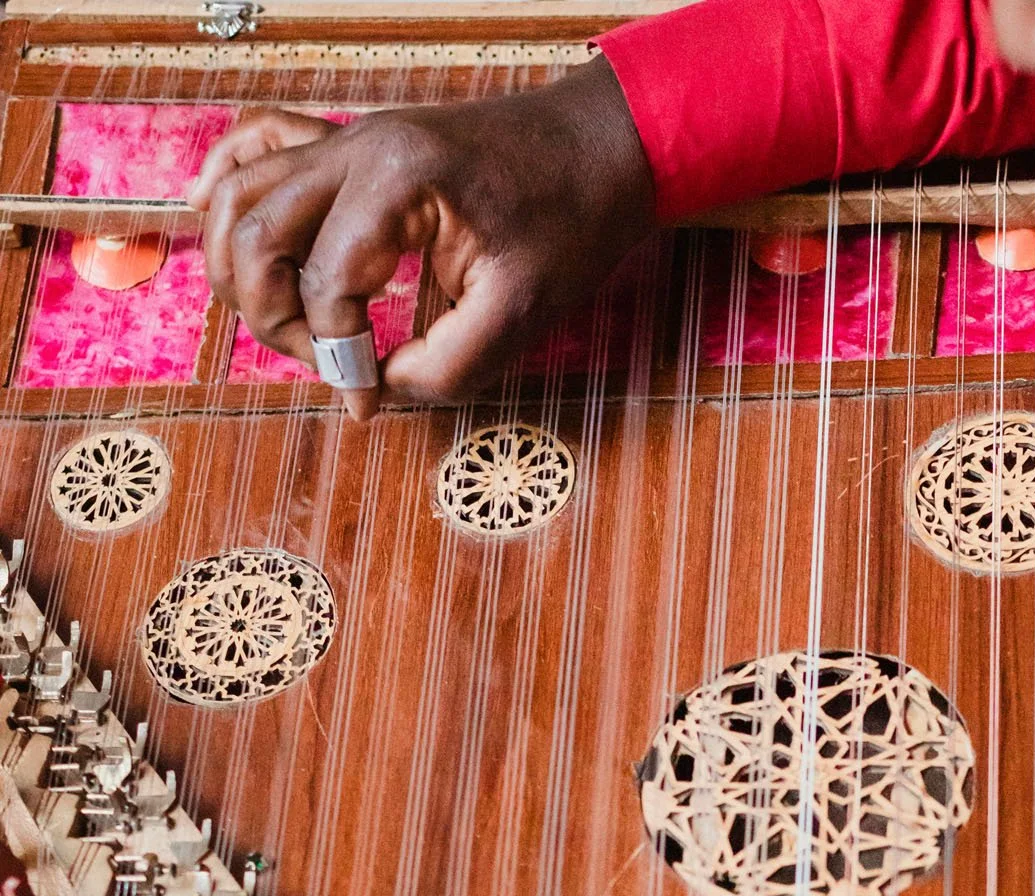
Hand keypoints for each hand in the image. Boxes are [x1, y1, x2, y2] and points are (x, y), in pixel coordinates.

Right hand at [188, 61, 655, 419]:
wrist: (600, 149)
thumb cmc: (569, 223)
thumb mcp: (521, 315)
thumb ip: (445, 368)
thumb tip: (379, 385)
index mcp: (397, 182)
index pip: (324, 286)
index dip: (337, 359)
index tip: (366, 402)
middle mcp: (357, 148)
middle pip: (254, 235)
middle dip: (273, 318)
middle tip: (326, 364)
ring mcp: (348, 138)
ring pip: (242, 193)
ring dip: (241, 267)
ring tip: (287, 325)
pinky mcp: (352, 142)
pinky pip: (260, 147)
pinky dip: (229, 186)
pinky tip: (217, 223)